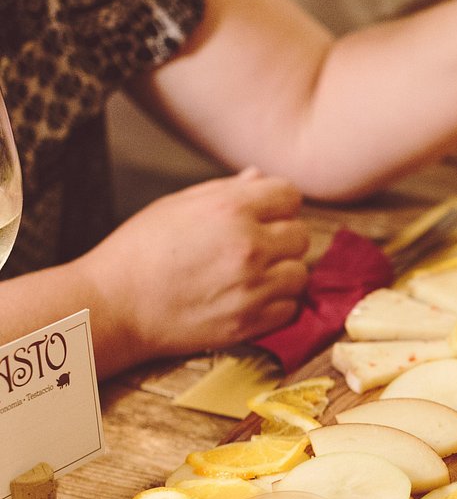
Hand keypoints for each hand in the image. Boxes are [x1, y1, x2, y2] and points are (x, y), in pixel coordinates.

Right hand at [76, 168, 308, 368]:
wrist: (114, 306)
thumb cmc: (139, 250)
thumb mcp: (177, 205)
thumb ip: (226, 191)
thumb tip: (260, 177)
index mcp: (229, 209)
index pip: (290, 194)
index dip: (277, 203)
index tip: (263, 214)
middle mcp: (248, 246)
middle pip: (300, 235)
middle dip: (280, 238)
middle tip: (252, 247)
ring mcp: (252, 287)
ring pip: (300, 274)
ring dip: (281, 273)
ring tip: (250, 274)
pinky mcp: (251, 322)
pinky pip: (290, 308)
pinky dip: (275, 304)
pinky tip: (249, 298)